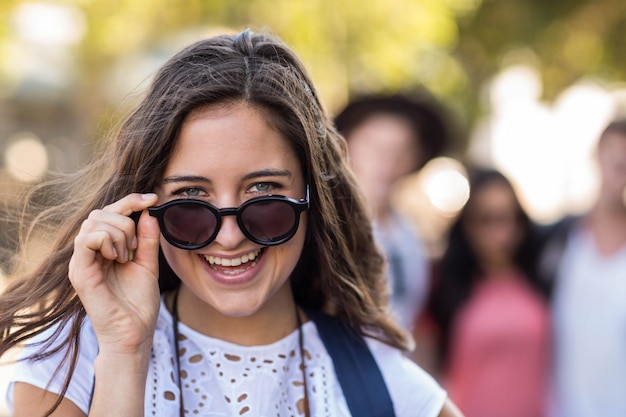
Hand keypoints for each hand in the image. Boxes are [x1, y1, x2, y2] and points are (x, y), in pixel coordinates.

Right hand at [69, 193, 160, 355]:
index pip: (110, 213)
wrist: (134, 333)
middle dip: (126, 221)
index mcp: (104, 249)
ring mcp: (82, 262)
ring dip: (120, 233)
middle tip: (136, 248)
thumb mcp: (148, 263)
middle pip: (101, 212)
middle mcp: (89, 252)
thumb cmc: (139, 303)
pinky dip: (107, 239)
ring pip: (94, 222)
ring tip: (127, 256)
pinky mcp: (79, 272)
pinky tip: (117, 257)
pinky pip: (86, 239)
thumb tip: (148, 211)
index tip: (153, 199)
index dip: (131, 201)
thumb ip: (148, 239)